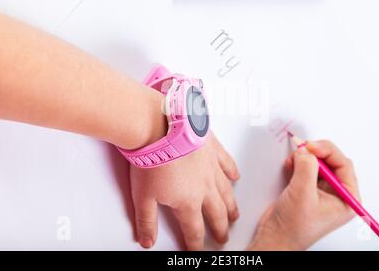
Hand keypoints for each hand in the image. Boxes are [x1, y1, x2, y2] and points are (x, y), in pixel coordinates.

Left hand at [130, 132, 239, 249]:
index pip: (194, 230)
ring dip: (231, 206)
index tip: (197, 250)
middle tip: (223, 237)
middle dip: (220, 229)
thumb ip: (147, 221)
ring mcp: (211, 168)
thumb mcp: (142, 196)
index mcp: (188, 202)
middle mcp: (205, 188)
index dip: (195, 244)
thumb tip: (147, 241)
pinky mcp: (213, 149)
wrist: (161, 128)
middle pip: (216, 214)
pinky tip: (236, 177)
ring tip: (234, 214)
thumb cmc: (152, 158)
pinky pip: (227, 163)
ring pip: (226, 192)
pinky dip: (233, 172)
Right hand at [248, 140, 359, 249]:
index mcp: (347, 199)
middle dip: (315, 153)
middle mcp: (337, 194)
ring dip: (304, 158)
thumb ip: (307, 167)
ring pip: (318, 163)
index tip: (311, 146)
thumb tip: (306, 150)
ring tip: (293, 161)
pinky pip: (306, 168)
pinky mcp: (307, 189)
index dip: (327, 152)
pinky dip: (297, 163)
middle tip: (302, 149)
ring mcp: (322, 191)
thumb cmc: (294, 228)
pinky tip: (290, 166)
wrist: (275, 237)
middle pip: (331, 161)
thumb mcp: (303, 194)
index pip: (343, 164)